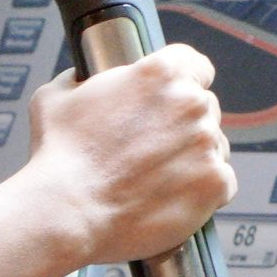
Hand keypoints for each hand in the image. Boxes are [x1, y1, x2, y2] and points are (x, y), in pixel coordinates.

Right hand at [19, 44, 235, 266]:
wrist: (70, 211)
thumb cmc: (60, 156)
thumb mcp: (56, 96)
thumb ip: (80, 80)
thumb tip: (82, 80)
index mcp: (160, 73)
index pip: (194, 64)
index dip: (182, 80)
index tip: (171, 97)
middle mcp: (191, 104)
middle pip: (203, 107)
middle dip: (182, 123)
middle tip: (151, 145)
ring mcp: (208, 145)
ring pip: (214, 145)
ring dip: (193, 156)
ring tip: (156, 176)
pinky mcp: (216, 184)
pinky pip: (221, 181)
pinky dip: (201, 190)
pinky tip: (170, 195)